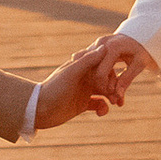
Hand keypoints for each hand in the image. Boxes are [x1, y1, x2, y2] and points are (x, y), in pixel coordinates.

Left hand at [32, 37, 157, 125]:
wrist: (39, 109)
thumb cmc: (54, 88)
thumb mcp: (71, 73)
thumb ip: (88, 61)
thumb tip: (104, 47)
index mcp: (81, 67)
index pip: (103, 64)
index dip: (112, 71)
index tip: (120, 79)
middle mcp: (84, 77)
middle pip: (106, 79)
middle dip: (115, 87)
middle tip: (120, 97)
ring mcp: (83, 91)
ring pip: (104, 92)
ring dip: (112, 97)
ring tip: (117, 104)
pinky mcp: (82, 104)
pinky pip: (99, 104)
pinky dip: (103, 108)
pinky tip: (102, 112)